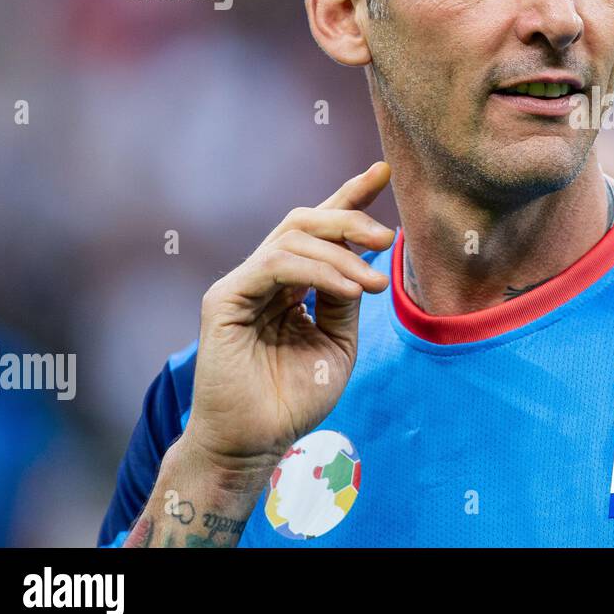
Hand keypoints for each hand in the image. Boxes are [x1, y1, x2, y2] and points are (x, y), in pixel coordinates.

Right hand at [181, 161, 393, 475]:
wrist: (255, 442)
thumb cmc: (294, 399)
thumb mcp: (337, 341)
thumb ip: (346, 297)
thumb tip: (365, 258)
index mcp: (291, 283)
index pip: (320, 229)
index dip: (350, 196)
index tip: (385, 171)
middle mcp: (265, 276)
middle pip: (307, 220)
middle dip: (351, 218)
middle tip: (388, 238)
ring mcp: (243, 284)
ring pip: (294, 237)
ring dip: (342, 254)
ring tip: (371, 284)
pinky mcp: (226, 299)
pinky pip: (275, 264)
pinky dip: (318, 271)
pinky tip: (349, 289)